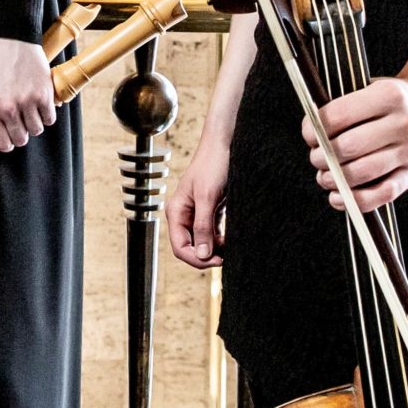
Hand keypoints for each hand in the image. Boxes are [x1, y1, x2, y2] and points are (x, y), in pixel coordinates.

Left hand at [0, 36, 55, 152]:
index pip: (2, 143)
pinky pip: (50, 118)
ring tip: (31, 111)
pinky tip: (42, 105)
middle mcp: (8, 109)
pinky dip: (47, 114)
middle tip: (22, 122)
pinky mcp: (44, 94)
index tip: (10, 139)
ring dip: (35, 123)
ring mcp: (27, 102)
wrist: (9, 37)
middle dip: (22, 133)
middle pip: (21, 139)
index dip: (7, 143)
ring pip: (37, 130)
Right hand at [168, 138, 228, 269]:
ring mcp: (196, 214)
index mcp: (176, 212)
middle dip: (206, 256)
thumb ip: (203, 226)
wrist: (225, 145)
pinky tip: (231, 241)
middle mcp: (184, 215)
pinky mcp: (210, 211)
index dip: (197, 259)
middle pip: (190, 248)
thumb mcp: (208, 197)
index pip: (180, 247)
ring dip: (215, 249)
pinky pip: (212, 233)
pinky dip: (220, 240)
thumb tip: (203, 255)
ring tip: (231, 250)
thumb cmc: (213, 165)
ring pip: (203, 242)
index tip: (217, 262)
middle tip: (226, 258)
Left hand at [303, 74, 407, 212]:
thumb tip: (311, 133)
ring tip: (325, 176)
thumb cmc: (391, 102)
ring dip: (334, 178)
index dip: (315, 128)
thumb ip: (342, 106)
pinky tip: (339, 196)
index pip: (339, 115)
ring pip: (362, 172)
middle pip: (349, 146)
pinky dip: (355, 200)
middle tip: (316, 157)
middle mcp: (403, 123)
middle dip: (322, 156)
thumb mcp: (370, 88)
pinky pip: (381, 194)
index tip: (309, 134)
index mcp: (388, 95)